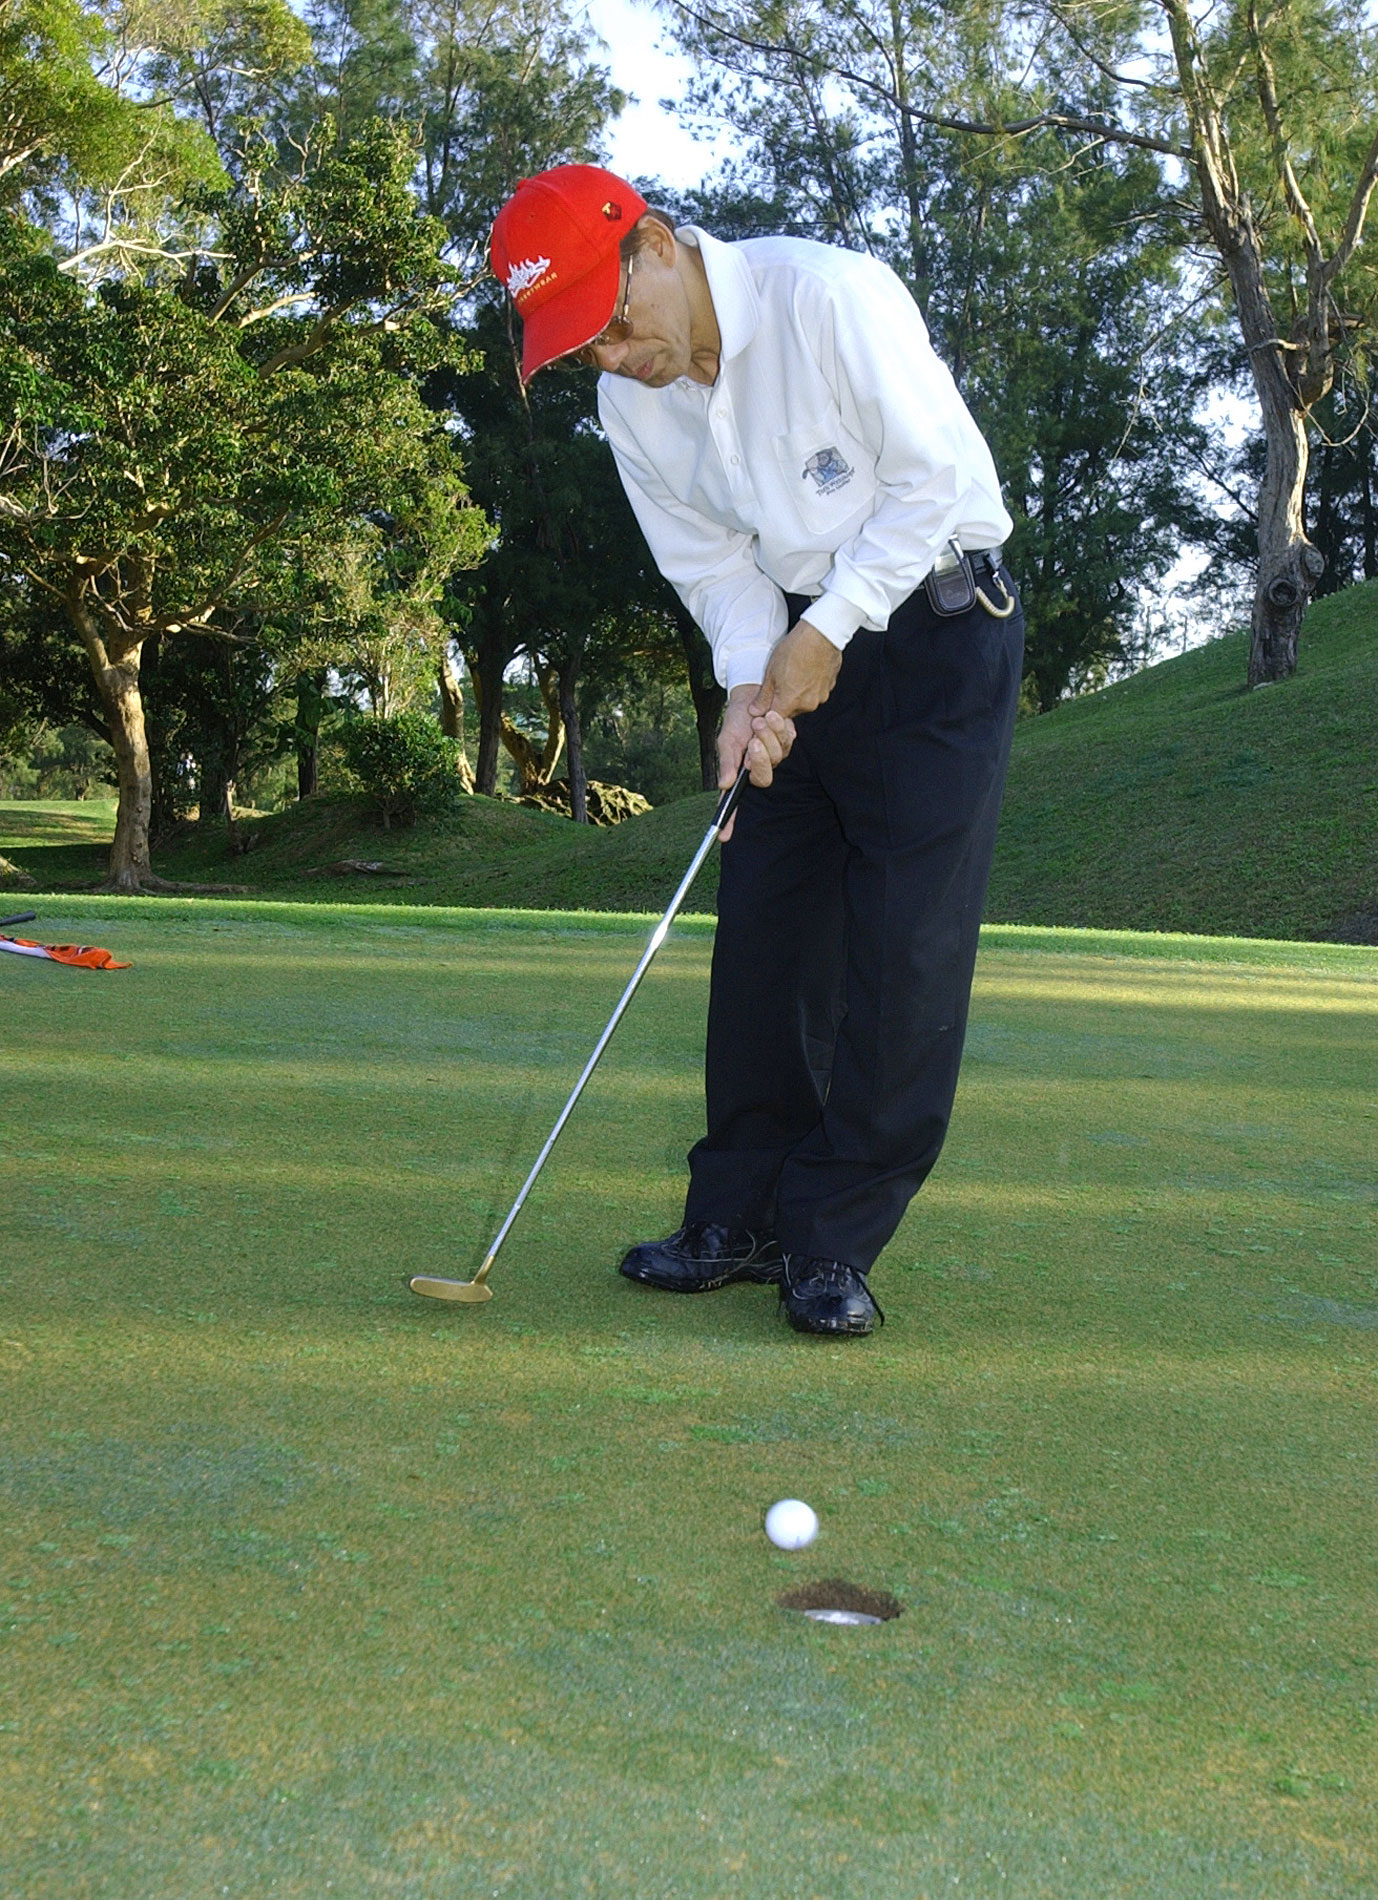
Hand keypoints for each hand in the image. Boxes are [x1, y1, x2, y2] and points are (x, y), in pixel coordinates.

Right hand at [716, 684, 795, 839]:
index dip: (730, 820)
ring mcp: (774, 757)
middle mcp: (757, 768)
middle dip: (761, 758)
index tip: (724, 835)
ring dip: (769, 736)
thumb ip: (727, 762)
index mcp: (738, 772)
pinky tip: (773, 717)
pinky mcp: (786, 743)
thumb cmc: (735, 721)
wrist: (751, 697)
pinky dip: (781, 728)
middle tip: (753, 740)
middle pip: (763, 778)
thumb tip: (724, 784)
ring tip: (759, 719)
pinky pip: (789, 741)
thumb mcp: (726, 740)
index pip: (734, 801)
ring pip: (778, 757)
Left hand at [749, 618, 841, 723]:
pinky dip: (810, 686)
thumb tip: (755, 711)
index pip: (775, 719)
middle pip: (790, 711)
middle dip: (783, 702)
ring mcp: (820, 696)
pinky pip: (816, 692)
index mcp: (790, 703)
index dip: (768, 711)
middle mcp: (807, 704)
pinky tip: (805, 670)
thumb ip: (763, 697)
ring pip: (804, 702)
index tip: (765, 703)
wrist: (820, 634)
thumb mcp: (770, 673)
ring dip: (797, 694)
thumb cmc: (794, 650)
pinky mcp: (829, 687)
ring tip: (793, 673)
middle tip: (779, 682)